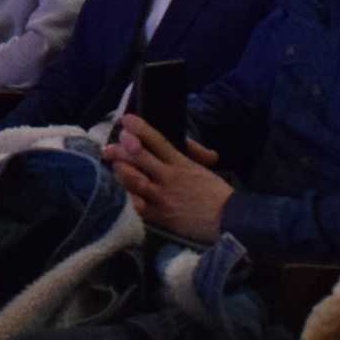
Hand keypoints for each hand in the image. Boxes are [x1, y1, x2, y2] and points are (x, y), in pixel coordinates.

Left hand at [102, 113, 233, 241]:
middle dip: (122, 148)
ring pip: (134, 180)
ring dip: (121, 171)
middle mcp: (169, 178)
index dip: (140, 128)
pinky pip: (137, 206)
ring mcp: (162, 197)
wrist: (229, 220)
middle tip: (110, 145)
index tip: (126, 119)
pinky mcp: (160, 216)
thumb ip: (187, 158)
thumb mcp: (202, 170)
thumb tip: (182, 147)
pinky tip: (120, 193)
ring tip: (113, 166)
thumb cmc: (217, 194)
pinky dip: (127, 198)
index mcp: (181, 164)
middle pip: (140, 158)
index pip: (158, 141)